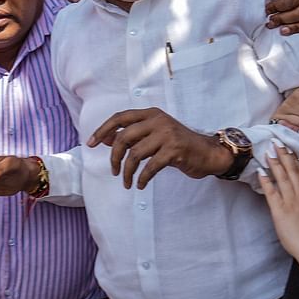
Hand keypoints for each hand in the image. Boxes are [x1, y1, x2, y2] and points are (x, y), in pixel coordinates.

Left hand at [88, 108, 233, 188]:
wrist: (208, 153)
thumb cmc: (178, 145)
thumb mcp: (154, 136)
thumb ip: (133, 136)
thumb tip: (105, 139)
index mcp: (151, 114)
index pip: (120, 117)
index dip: (103, 129)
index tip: (90, 143)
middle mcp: (158, 120)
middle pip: (124, 137)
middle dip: (114, 157)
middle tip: (114, 171)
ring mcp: (167, 134)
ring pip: (135, 154)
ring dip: (127, 172)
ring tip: (127, 182)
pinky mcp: (174, 150)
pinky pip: (150, 167)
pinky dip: (142, 178)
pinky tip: (141, 185)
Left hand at [258, 141, 298, 259]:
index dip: (295, 160)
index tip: (290, 149)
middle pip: (292, 170)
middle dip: (284, 155)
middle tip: (278, 142)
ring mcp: (290, 201)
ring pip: (283, 177)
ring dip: (275, 163)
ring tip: (269, 151)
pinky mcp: (280, 210)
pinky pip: (272, 192)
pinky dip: (266, 180)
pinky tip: (261, 171)